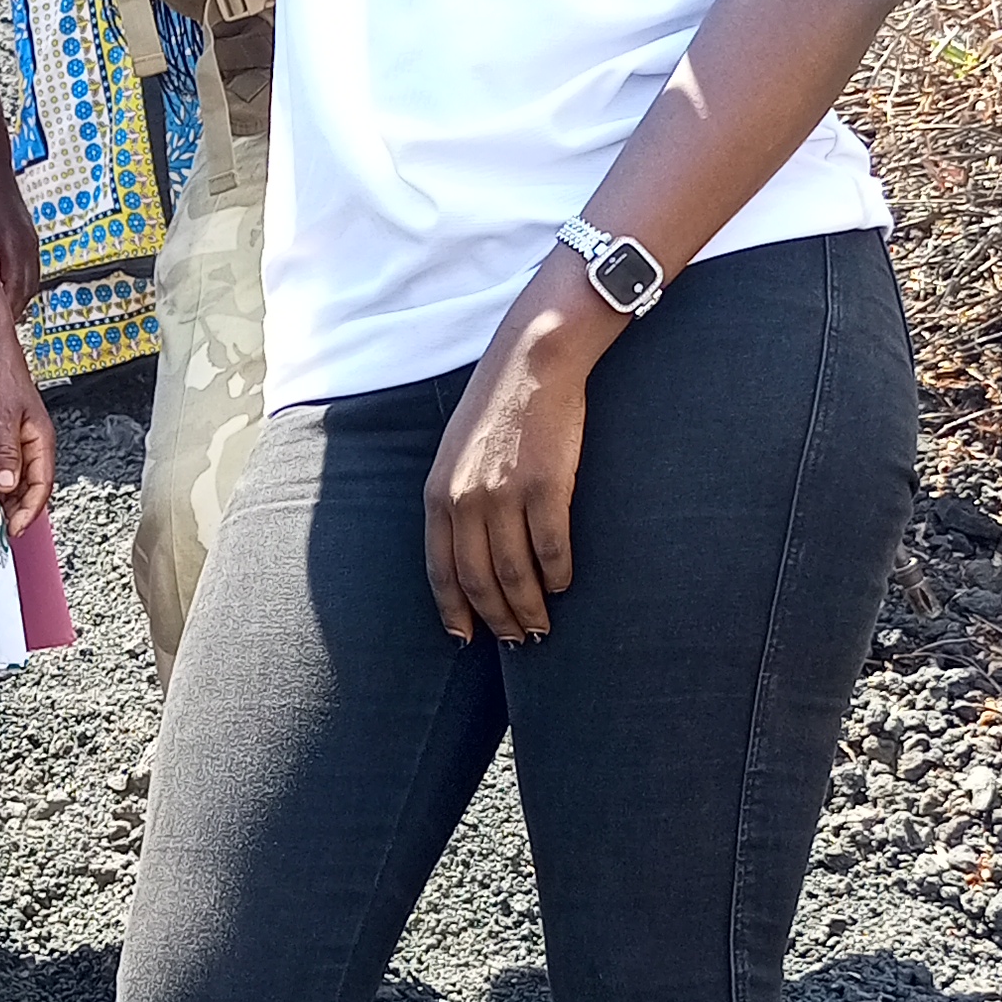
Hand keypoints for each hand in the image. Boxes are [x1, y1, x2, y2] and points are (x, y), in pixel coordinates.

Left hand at [0, 183, 42, 324]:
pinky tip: (4, 297)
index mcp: (14, 244)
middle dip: (11, 314)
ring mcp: (30, 241)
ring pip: (30, 283)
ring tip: (0, 321)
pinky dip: (19, 288)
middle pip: (26, 292)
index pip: (13, 291)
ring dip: (17, 302)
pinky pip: (29, 272)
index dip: (3, 312)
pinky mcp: (28, 239)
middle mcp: (27, 244)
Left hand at [0, 336, 55, 533]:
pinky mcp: (0, 434)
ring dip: (3, 497)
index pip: (42, 485)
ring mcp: (16, 439)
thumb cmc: (0, 374)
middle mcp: (31, 443)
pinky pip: (1, 465)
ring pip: (15, 478)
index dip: (29, 510)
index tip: (13, 528)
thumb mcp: (0, 416)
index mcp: (40, 440)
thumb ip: (6, 452)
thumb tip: (8, 486)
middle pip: (30, 486)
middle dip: (16, 509)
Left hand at [422, 257, 619, 641]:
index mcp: (438, 495)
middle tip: (517, 640)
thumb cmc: (497, 408)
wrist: (533, 361)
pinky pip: (551, 549)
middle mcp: (465, 500)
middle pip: (479, 581)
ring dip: (529, 609)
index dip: (454, 611)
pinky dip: (557, 576)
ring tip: (542, 626)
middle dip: (497, 619)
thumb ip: (455, 501)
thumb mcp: (455, 455)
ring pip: (515, 574)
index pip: (441, 571)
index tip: (466, 639)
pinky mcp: (547, 485)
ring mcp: (505, 494)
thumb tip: (469, 552)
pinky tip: (563, 585)